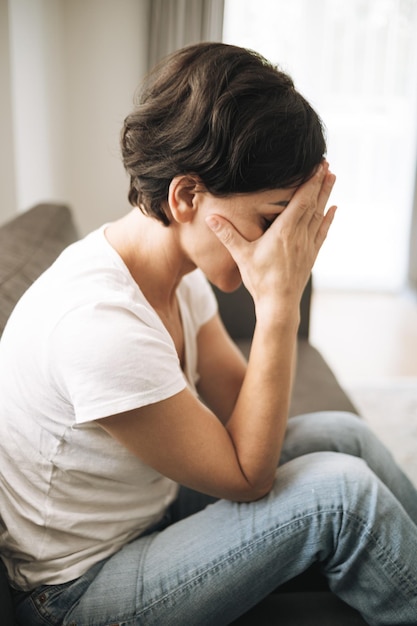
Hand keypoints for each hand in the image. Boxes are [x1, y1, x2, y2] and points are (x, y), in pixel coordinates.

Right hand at [206, 163, 336, 313]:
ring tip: (332, 178)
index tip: (317, 165)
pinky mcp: (311, 255)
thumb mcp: (241, 255)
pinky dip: (327, 219)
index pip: (301, 200)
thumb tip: (211, 217)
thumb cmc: (260, 280)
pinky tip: (333, 210)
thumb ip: (227, 234)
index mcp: (285, 231)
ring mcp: (307, 245)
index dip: (309, 181)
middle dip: (320, 182)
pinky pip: (321, 232)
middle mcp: (300, 235)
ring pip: (319, 215)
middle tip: (326, 163)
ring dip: (326, 195)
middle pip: (313, 203)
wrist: (278, 305)